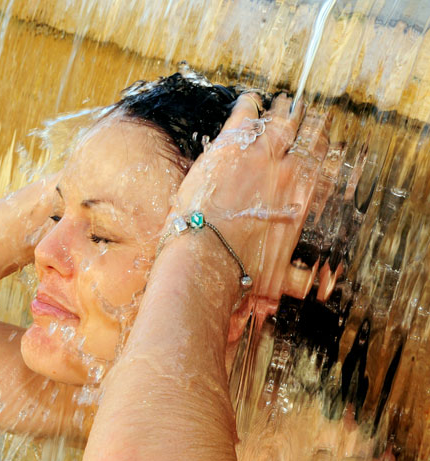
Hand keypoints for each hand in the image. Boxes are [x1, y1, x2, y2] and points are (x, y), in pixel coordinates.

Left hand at [173, 93, 330, 298]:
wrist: (210, 254)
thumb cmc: (243, 269)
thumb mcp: (279, 278)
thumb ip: (300, 278)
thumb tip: (322, 289)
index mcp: (303, 199)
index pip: (323, 167)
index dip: (322, 154)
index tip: (322, 148)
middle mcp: (290, 172)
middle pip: (305, 139)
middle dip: (306, 127)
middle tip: (305, 116)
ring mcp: (261, 154)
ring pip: (279, 122)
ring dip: (282, 113)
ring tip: (283, 104)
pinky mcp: (232, 143)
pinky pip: (247, 114)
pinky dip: (251, 105)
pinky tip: (252, 99)